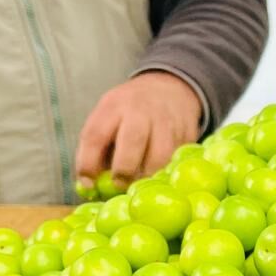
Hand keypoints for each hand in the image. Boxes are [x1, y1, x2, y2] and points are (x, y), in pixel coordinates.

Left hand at [76, 71, 202, 192]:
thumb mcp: (109, 117)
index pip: (95, 134)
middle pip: (132, 141)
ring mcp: (167, 120)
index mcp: (113, 105)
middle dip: (124, 169)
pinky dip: (168, 171)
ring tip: (142, 181)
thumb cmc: (130, 112)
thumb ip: (98, 147)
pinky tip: (160, 173)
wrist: (169, 90)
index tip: (88, 183)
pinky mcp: (187, 132)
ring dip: (149, 174)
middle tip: (120, 185)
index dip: (88, 162)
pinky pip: (177, 158)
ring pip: (161, 154)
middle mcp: (140, 109)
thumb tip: (90, 184)